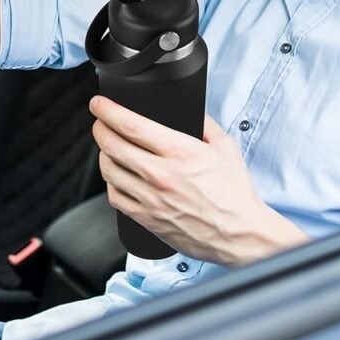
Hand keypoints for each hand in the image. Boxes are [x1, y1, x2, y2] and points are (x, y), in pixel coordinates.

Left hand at [90, 96, 309, 264]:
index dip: (108, 110)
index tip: (99, 103)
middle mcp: (161, 175)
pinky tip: (117, 176)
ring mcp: (151, 199)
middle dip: (99, 127)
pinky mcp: (148, 219)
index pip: (131, 125)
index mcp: (179, 152)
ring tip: (107, 146)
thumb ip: (205, 123)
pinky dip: (110, 182)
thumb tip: (189, 108)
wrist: (240, 235)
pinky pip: (115, 197)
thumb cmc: (234, 193)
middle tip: (100, 121)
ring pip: (109, 170)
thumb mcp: (225, 147)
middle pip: (112, 145)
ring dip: (102, 153)